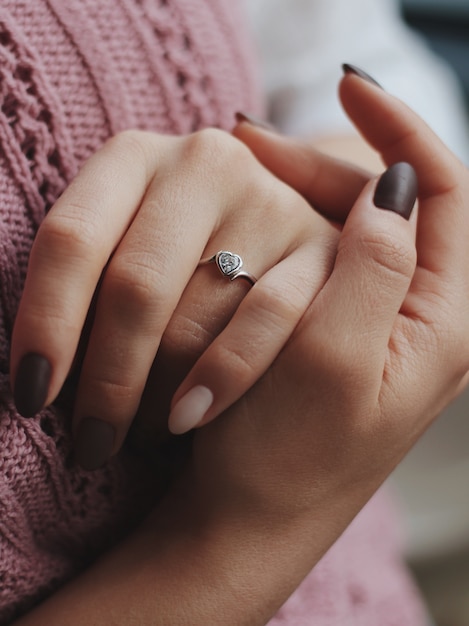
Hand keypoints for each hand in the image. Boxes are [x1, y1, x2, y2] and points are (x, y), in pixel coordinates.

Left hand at [10, 128, 339, 468]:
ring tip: (142, 431)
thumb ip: (86, 285)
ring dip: (158, 395)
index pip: (71, 238)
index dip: (44, 324)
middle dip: (105, 381)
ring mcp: (269, 200)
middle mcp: (203, 163)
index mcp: (134, 156)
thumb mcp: (121, 249)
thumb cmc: (174, 260)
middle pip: (135, 286)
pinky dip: (222, 378)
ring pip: (196, 319)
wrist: (268, 229)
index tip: (30, 397)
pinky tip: (190, 418)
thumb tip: (38, 373)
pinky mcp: (322, 245)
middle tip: (91, 443)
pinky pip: (266, 322)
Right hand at [188, 71, 468, 569]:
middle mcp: (428, 317)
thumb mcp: (334, 357)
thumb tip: (394, 184)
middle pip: (400, 204)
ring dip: (310, 193)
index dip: (401, 130)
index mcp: (449, 322)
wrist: (253, 519)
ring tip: (251, 172)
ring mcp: (386, 323)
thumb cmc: (289, 457)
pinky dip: (300, 227)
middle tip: (257, 145)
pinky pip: (335, 258)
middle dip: (333, 163)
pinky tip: (260, 217)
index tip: (346, 88)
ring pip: (362, 228)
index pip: (449, 192)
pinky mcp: (348, 332)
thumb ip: (376, 264)